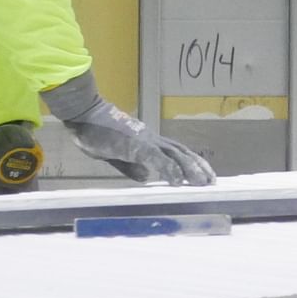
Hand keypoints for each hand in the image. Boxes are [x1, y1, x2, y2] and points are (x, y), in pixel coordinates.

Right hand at [43, 70, 216, 187]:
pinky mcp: (135, 145)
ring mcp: (145, 140)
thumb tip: (147, 178)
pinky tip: (177, 181)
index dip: (191, 163)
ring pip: (175, 154)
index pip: (176, 152)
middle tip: (212, 181)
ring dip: (190, 169)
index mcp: (148, 141)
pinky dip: (168, 169)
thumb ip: (132, 166)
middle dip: (198, 167)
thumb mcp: (116, 156)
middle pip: (182, 152)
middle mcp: (151, 138)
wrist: (84, 115)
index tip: (203, 175)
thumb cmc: (96, 133)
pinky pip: (156, 158)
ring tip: (202, 182)